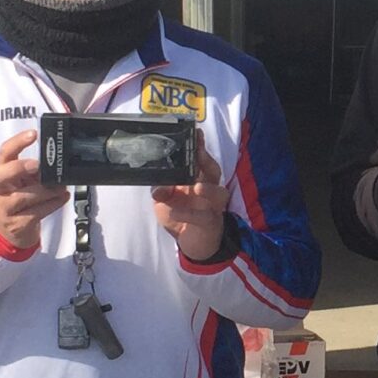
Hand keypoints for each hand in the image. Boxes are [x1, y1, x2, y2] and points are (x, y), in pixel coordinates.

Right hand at [0, 129, 67, 252]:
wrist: (13, 233)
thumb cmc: (21, 201)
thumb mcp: (25, 182)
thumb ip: (36, 170)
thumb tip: (58, 160)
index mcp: (1, 174)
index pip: (4, 153)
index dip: (17, 142)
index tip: (33, 134)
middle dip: (18, 168)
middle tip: (38, 165)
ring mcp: (4, 209)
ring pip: (23, 196)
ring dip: (47, 190)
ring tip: (61, 187)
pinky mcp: (16, 224)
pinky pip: (36, 213)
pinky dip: (53, 204)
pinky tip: (62, 198)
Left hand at [153, 145, 230, 263]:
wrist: (191, 244)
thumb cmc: (181, 216)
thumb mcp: (165, 201)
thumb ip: (161, 190)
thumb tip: (159, 188)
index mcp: (198, 179)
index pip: (201, 159)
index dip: (200, 146)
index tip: (196, 133)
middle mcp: (209, 190)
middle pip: (213, 171)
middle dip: (206, 160)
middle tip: (198, 152)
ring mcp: (213, 206)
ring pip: (218, 193)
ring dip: (209, 189)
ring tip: (197, 187)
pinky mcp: (211, 223)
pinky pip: (203, 217)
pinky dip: (188, 214)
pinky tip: (174, 213)